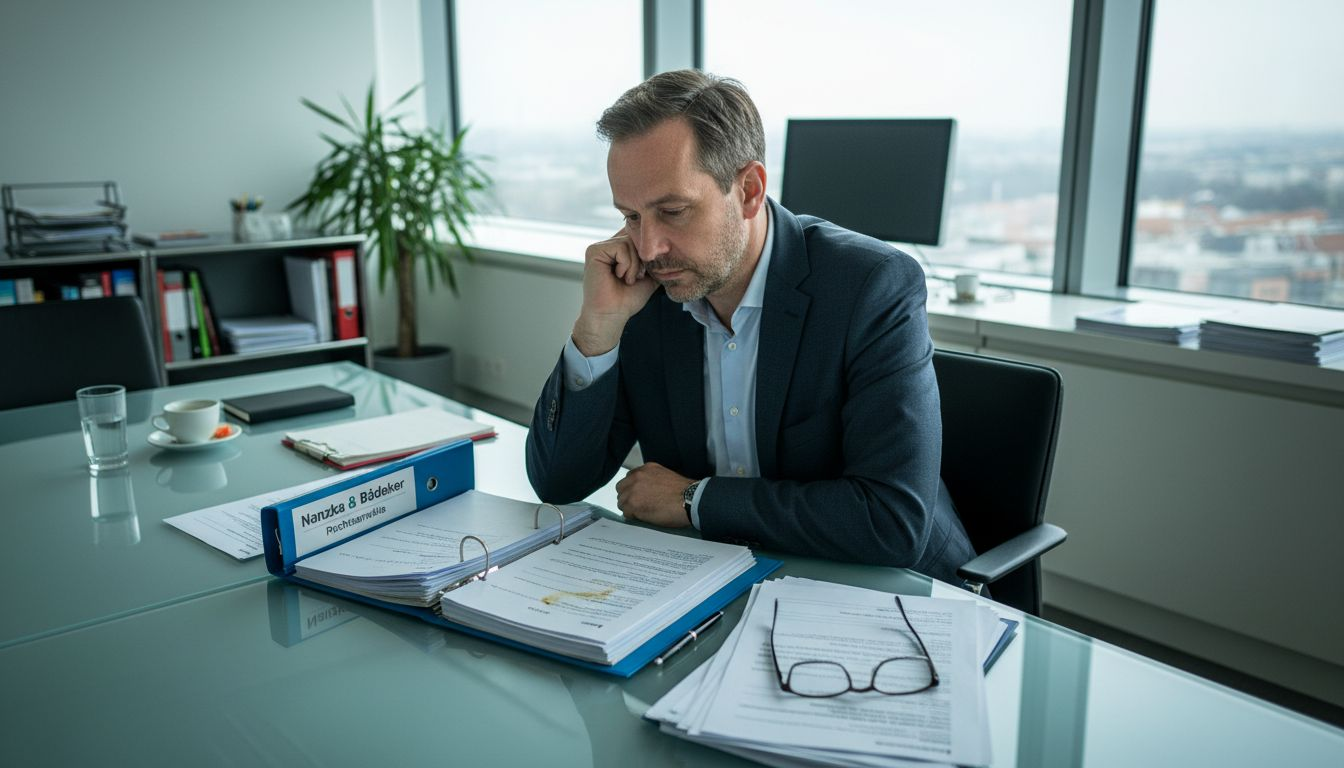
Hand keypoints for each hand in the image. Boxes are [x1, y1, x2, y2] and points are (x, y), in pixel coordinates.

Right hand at [572, 230, 658, 355]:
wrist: (612, 315)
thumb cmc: (628, 299)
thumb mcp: (650, 276)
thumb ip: (656, 260)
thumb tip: (671, 245)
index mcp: (618, 249)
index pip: (638, 236)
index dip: (647, 252)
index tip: (643, 274)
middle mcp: (608, 245)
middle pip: (635, 237)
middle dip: (642, 260)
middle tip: (636, 278)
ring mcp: (599, 247)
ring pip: (629, 242)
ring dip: (635, 265)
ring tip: (627, 279)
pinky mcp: (594, 251)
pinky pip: (621, 247)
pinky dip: (626, 265)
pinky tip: (619, 277)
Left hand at [616, 462, 692, 527]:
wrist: (689, 500)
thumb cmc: (684, 492)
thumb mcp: (666, 477)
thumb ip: (652, 480)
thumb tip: (646, 491)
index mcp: (646, 468)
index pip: (629, 478)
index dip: (633, 489)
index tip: (639, 496)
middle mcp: (637, 476)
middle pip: (621, 489)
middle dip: (628, 497)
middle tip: (639, 506)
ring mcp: (633, 490)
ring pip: (621, 501)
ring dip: (630, 508)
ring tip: (644, 513)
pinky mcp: (633, 504)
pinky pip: (626, 513)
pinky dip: (633, 517)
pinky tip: (645, 517)